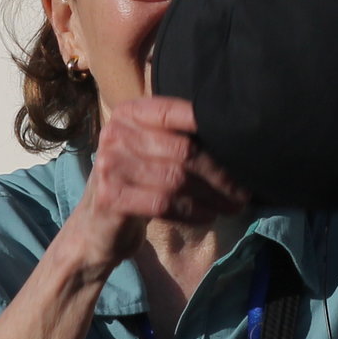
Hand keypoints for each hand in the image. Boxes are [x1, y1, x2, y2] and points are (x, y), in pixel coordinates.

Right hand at [57, 97, 245, 276]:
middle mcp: (116, 133)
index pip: (174, 111)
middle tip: (243, 191)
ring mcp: (110, 165)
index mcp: (128, 114)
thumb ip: (177, 138)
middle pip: (183, 150)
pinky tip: (208, 216)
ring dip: (212, 196)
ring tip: (232, 205)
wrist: (94, 227)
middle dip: (220, 173)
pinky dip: (192, 211)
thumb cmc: (133, 184)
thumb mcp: (149, 152)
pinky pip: (164, 203)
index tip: (242, 143)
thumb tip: (233, 138)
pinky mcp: (111, 197)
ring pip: (177, 179)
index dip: (210, 124)